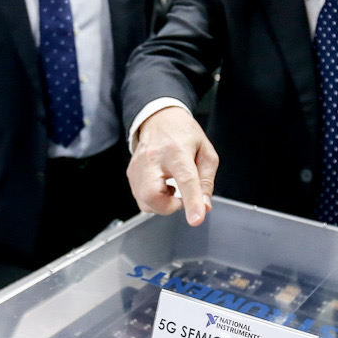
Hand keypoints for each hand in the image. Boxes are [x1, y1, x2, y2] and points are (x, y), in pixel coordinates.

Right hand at [127, 107, 216, 225]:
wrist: (159, 118)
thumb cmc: (184, 134)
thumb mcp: (205, 152)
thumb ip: (206, 181)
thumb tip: (204, 206)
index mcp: (177, 150)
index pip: (185, 179)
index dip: (191, 201)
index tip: (196, 219)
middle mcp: (153, 158)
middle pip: (152, 194)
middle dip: (168, 207)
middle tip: (180, 199)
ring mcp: (138, 166)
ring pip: (144, 201)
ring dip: (161, 204)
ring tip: (171, 188)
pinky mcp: (131, 173)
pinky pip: (140, 198)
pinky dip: (153, 200)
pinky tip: (162, 186)